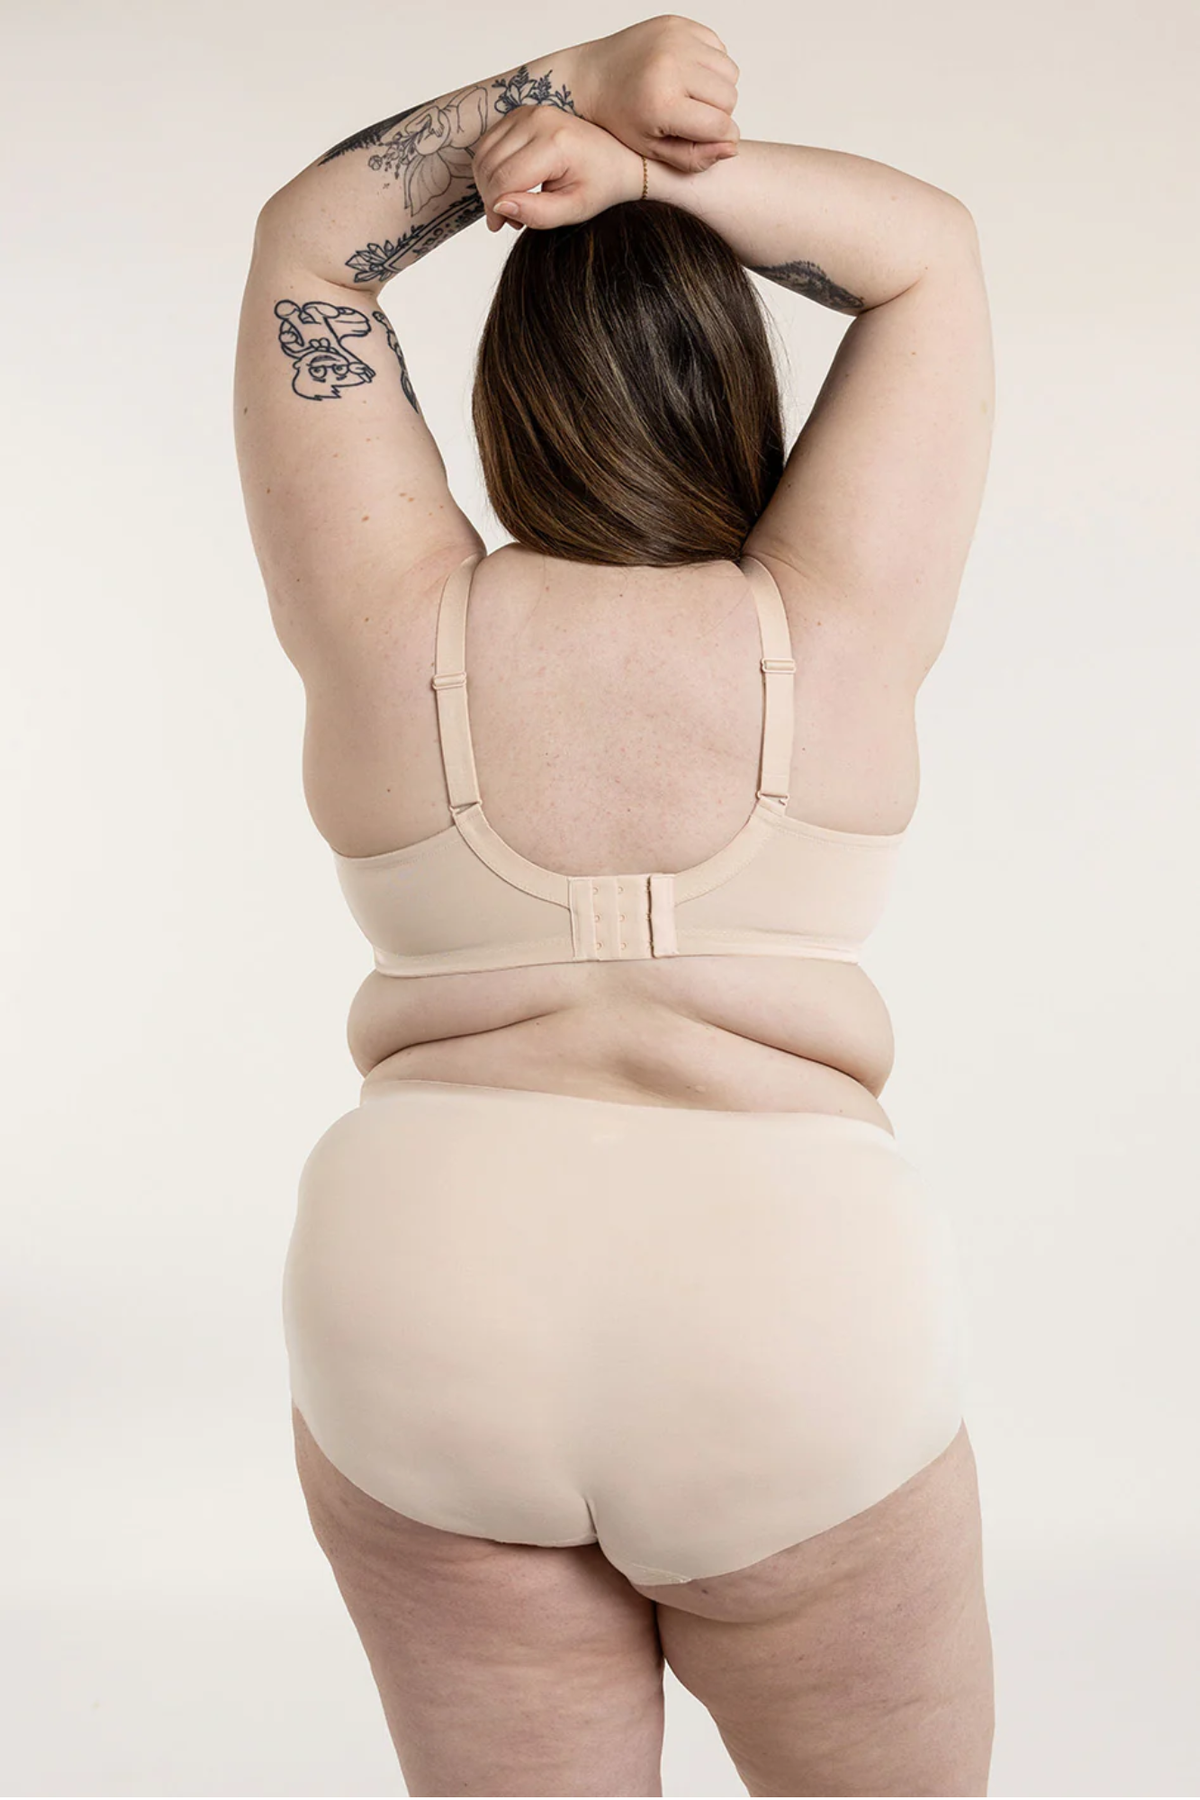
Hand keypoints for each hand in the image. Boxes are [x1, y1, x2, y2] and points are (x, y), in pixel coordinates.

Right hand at [474, 106, 643, 232]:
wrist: (619, 156)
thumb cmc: (600, 185)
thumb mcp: (574, 209)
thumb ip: (537, 213)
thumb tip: (498, 208)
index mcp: (554, 143)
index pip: (504, 179)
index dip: (496, 209)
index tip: (502, 226)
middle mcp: (537, 119)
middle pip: (489, 165)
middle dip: (490, 197)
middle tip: (508, 219)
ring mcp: (527, 111)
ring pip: (484, 153)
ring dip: (488, 183)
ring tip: (511, 202)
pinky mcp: (521, 112)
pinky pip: (489, 143)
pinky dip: (492, 167)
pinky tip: (510, 184)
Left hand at [577, 15, 739, 173]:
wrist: (591, 77)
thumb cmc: (620, 118)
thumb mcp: (652, 150)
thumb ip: (694, 157)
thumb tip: (732, 147)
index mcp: (662, 102)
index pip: (720, 125)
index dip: (722, 138)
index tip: (710, 139)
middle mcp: (671, 64)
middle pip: (729, 97)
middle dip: (719, 113)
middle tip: (693, 117)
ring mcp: (675, 39)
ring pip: (729, 72)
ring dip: (717, 88)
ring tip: (691, 96)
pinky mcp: (678, 23)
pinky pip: (719, 47)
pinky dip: (709, 64)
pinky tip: (686, 74)